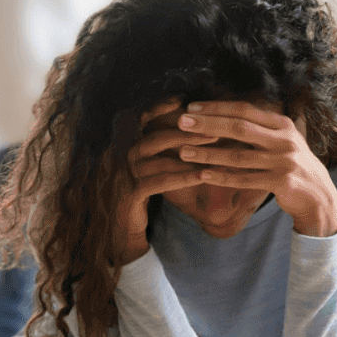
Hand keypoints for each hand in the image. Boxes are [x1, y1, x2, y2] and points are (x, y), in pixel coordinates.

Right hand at [115, 100, 216, 265]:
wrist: (121, 237)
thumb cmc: (141, 200)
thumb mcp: (148, 173)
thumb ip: (159, 153)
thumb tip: (186, 132)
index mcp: (126, 149)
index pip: (139, 122)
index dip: (157, 109)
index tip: (180, 100)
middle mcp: (121, 159)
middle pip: (154, 137)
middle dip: (186, 131)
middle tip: (214, 129)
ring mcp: (123, 177)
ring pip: (157, 159)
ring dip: (188, 153)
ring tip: (215, 149)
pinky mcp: (129, 197)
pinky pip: (158, 183)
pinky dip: (181, 178)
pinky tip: (202, 175)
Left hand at [176, 101, 336, 237]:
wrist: (318, 195)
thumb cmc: (292, 164)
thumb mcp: (283, 140)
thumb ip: (260, 127)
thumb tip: (224, 112)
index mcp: (282, 124)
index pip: (245, 110)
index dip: (217, 107)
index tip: (192, 107)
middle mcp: (285, 139)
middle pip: (239, 128)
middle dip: (208, 124)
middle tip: (182, 122)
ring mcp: (284, 161)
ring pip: (239, 156)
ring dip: (208, 154)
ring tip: (183, 151)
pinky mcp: (281, 182)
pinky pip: (245, 179)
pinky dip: (222, 178)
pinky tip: (202, 175)